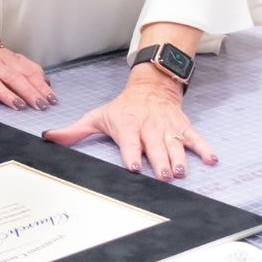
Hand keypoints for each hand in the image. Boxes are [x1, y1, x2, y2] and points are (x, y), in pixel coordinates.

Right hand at [0, 45, 55, 110]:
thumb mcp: (8, 62)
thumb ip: (26, 72)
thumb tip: (47, 85)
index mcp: (7, 58)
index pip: (26, 70)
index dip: (40, 85)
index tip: (50, 99)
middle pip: (13, 77)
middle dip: (28, 92)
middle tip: (39, 105)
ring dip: (7, 94)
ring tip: (19, 106)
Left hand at [41, 75, 216, 180]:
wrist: (150, 86)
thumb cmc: (122, 107)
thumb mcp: (97, 116)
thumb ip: (74, 131)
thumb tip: (48, 138)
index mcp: (128, 125)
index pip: (130, 141)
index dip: (133, 154)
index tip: (135, 166)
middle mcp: (149, 127)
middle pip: (155, 146)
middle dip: (160, 161)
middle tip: (164, 175)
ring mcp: (168, 127)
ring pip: (175, 144)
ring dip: (180, 158)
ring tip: (181, 172)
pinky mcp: (183, 126)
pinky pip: (196, 138)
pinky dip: (205, 148)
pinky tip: (212, 160)